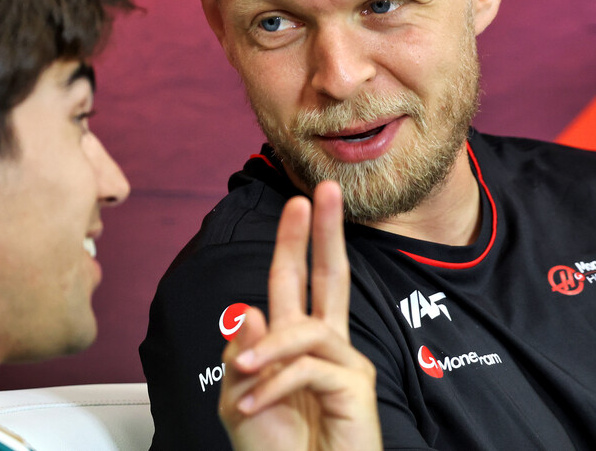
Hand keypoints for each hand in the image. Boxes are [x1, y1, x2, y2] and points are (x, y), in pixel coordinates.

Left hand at [219, 180, 381, 450]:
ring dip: (269, 351)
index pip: (297, 283)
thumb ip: (242, 353)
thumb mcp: (240, 398)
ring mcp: (346, 365)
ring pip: (308, 331)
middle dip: (325, 233)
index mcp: (299, 344)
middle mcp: (328, 347)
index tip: (302, 202)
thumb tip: (249, 307)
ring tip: (246, 377)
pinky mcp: (356, 388)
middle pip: (331, 278)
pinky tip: (255, 404)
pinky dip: (276, 385)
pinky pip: (310, 369)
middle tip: (326, 192)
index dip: (297, 242)